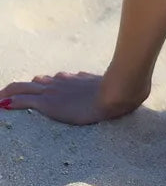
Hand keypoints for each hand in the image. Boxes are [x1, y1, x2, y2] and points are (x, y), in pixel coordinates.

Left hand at [0, 71, 146, 125]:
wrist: (118, 91)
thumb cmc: (124, 90)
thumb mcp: (119, 88)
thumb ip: (118, 88)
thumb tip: (131, 90)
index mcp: (75, 80)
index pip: (53, 81)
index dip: (43, 85)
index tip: (36, 90)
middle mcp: (61, 82)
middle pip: (34, 83)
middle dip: (19, 89)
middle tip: (7, 96)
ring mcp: (53, 91)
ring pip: (21, 89)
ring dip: (8, 94)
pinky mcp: (47, 103)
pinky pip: (21, 101)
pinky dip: (8, 102)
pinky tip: (0, 105)